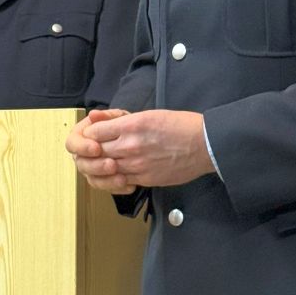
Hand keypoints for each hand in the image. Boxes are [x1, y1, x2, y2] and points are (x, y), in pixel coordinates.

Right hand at [67, 109, 136, 192]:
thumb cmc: (122, 124)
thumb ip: (106, 116)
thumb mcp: (117, 117)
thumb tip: (93, 114)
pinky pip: (106, 188)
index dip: (82, 147)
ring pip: (93, 179)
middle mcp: (82, 154)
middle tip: (111, 164)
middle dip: (96, 166)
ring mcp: (92, 169)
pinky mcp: (103, 180)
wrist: (137, 138)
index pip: (72, 143)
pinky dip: (117, 187)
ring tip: (122, 178)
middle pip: (82, 164)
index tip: (96, 147)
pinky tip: (129, 185)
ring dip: (107, 180)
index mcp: (80, 137)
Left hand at [79, 109, 213, 187]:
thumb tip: (95, 117)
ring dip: (102, 165)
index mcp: (132, 124)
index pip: (95, 132)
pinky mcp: (145, 179)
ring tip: (104, 161)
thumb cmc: (180, 125)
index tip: (94, 135)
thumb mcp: (149, 114)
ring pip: (106, 168)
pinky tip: (119, 172)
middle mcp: (131, 145)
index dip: (91, 134)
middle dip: (92, 151)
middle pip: (97, 151)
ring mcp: (137, 164)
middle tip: (93, 150)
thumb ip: (119, 118)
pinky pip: (121, 181)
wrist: (204, 144)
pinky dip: (115, 177)